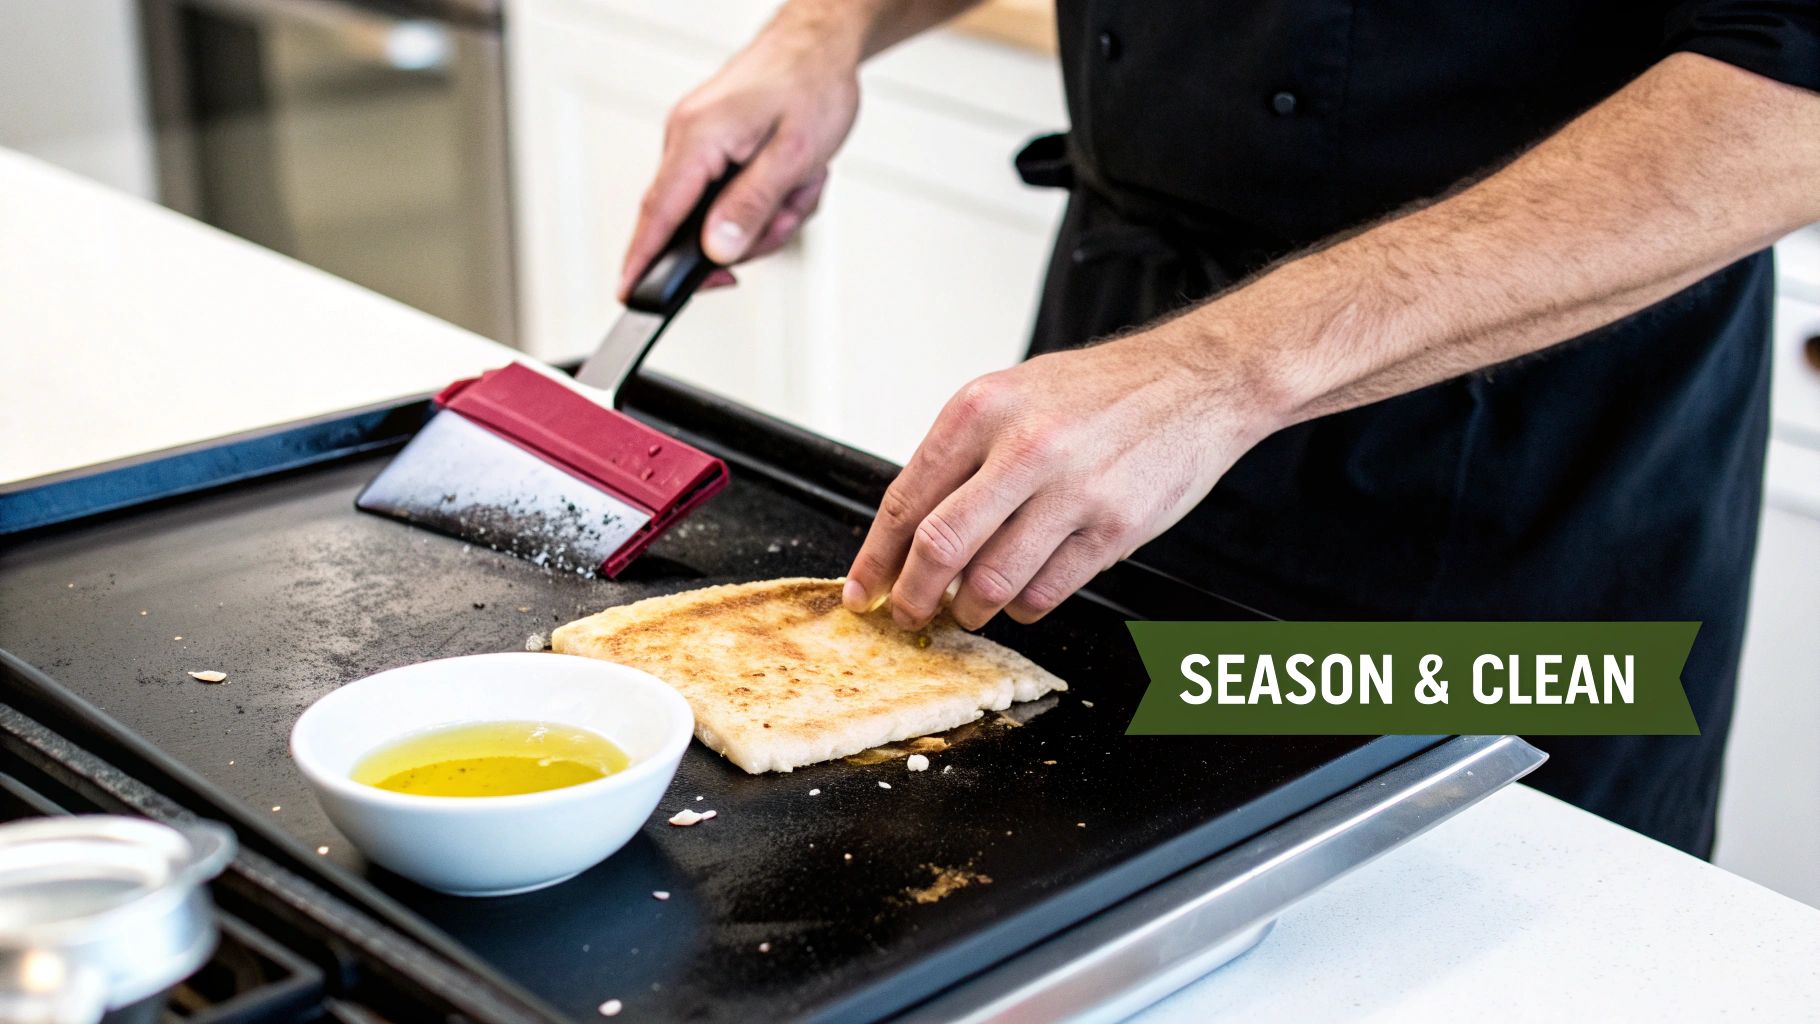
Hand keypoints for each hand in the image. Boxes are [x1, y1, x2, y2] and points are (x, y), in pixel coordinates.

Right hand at [618, 9, 862, 298]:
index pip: (658, 212)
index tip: (629, 295)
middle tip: (792, 210)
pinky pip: (733, 196)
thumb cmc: (811, 83)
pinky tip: (794, 175)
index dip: (642, 260)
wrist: (820, 43)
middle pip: (696, 225)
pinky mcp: (714, 149)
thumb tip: (717, 250)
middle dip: (752, 233)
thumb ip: (751, 206)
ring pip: (723, 216)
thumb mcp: (793, 155)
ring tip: (802, 181)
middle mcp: (687, 138)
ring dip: (771, 211)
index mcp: (698, 137)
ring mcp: (699, 145)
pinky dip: (770, 196)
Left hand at [842, 327, 1277, 629]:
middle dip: (912, 595)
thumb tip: (908, 532)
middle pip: (939, 549)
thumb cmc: (1099, 391)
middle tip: (909, 611)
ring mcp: (1072, 492)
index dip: (875, 559)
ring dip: (970, 608)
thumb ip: (960, 458)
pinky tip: (1022, 594)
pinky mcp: (1113, 529)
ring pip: (991, 582)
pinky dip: (1024, 606)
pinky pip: (1046, 592)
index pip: (905, 500)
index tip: (862, 590)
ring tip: (969, 606)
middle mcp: (1023, 448)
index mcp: (982, 409)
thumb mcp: (1011, 396)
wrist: (1194, 381)